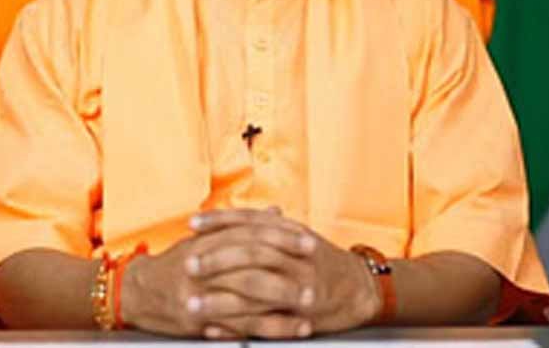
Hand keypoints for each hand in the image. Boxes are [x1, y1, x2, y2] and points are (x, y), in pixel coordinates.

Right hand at [119, 209, 319, 337]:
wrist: (137, 292)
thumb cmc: (176, 263)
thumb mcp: (205, 238)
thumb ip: (242, 225)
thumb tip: (277, 212)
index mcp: (207, 241)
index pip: (250, 233)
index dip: (281, 237)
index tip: (309, 242)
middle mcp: (203, 264)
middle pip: (251, 261)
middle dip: (287, 267)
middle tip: (314, 272)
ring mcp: (200, 293)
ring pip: (247, 297)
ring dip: (283, 304)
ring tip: (310, 308)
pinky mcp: (198, 321)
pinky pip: (238, 325)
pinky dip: (267, 329)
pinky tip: (289, 331)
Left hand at [186, 208, 380, 336]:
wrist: (361, 289)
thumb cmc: (321, 261)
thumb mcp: (298, 236)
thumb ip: (266, 227)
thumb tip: (228, 219)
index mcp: (292, 232)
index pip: (251, 220)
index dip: (220, 220)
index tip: (192, 223)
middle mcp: (297, 255)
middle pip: (251, 252)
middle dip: (216, 258)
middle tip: (188, 264)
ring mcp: (300, 286)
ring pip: (254, 289)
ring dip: (219, 299)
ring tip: (191, 305)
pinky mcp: (301, 316)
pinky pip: (264, 323)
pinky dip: (236, 327)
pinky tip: (213, 329)